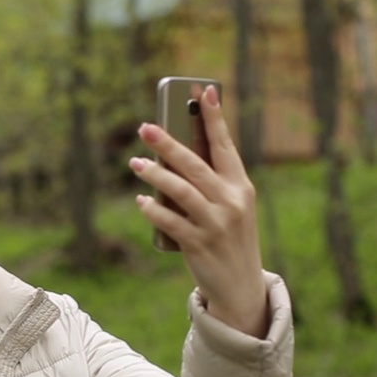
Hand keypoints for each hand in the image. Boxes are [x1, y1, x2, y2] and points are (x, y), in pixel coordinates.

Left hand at [128, 85, 268, 337]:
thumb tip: (174, 153)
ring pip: (181, 191)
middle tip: (146, 128)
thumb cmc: (229, 237)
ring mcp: (216, 224)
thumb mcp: (231, 207)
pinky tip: (140, 201)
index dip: (214, 118)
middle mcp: (231, 202)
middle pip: (196, 165)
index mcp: (241, 186)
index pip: (225, 146)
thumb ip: (211, 182)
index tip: (203, 90)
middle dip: (170, 143)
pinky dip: (154, 210)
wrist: (241, 285)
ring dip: (155, 175)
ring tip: (134, 163)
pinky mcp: (199, 245)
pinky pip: (171, 222)